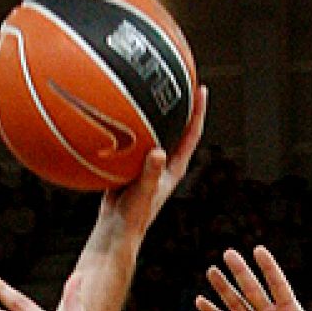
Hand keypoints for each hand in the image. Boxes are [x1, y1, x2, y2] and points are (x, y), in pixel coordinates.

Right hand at [95, 85, 208, 243]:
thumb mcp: (143, 194)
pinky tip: (110, 110)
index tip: (201, 89)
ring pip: (151, 132)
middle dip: (178, 105)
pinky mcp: (128, 166)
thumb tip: (159, 152)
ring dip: (150, 112)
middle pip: (175, 128)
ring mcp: (145, 165)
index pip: (191, 135)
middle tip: (176, 78)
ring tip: (146, 86)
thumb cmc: (132, 218)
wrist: (114, 232)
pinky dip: (123, 124)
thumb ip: (151, 174)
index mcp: (173, 169)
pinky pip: (128, 139)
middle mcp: (162, 164)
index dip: (198, 113)